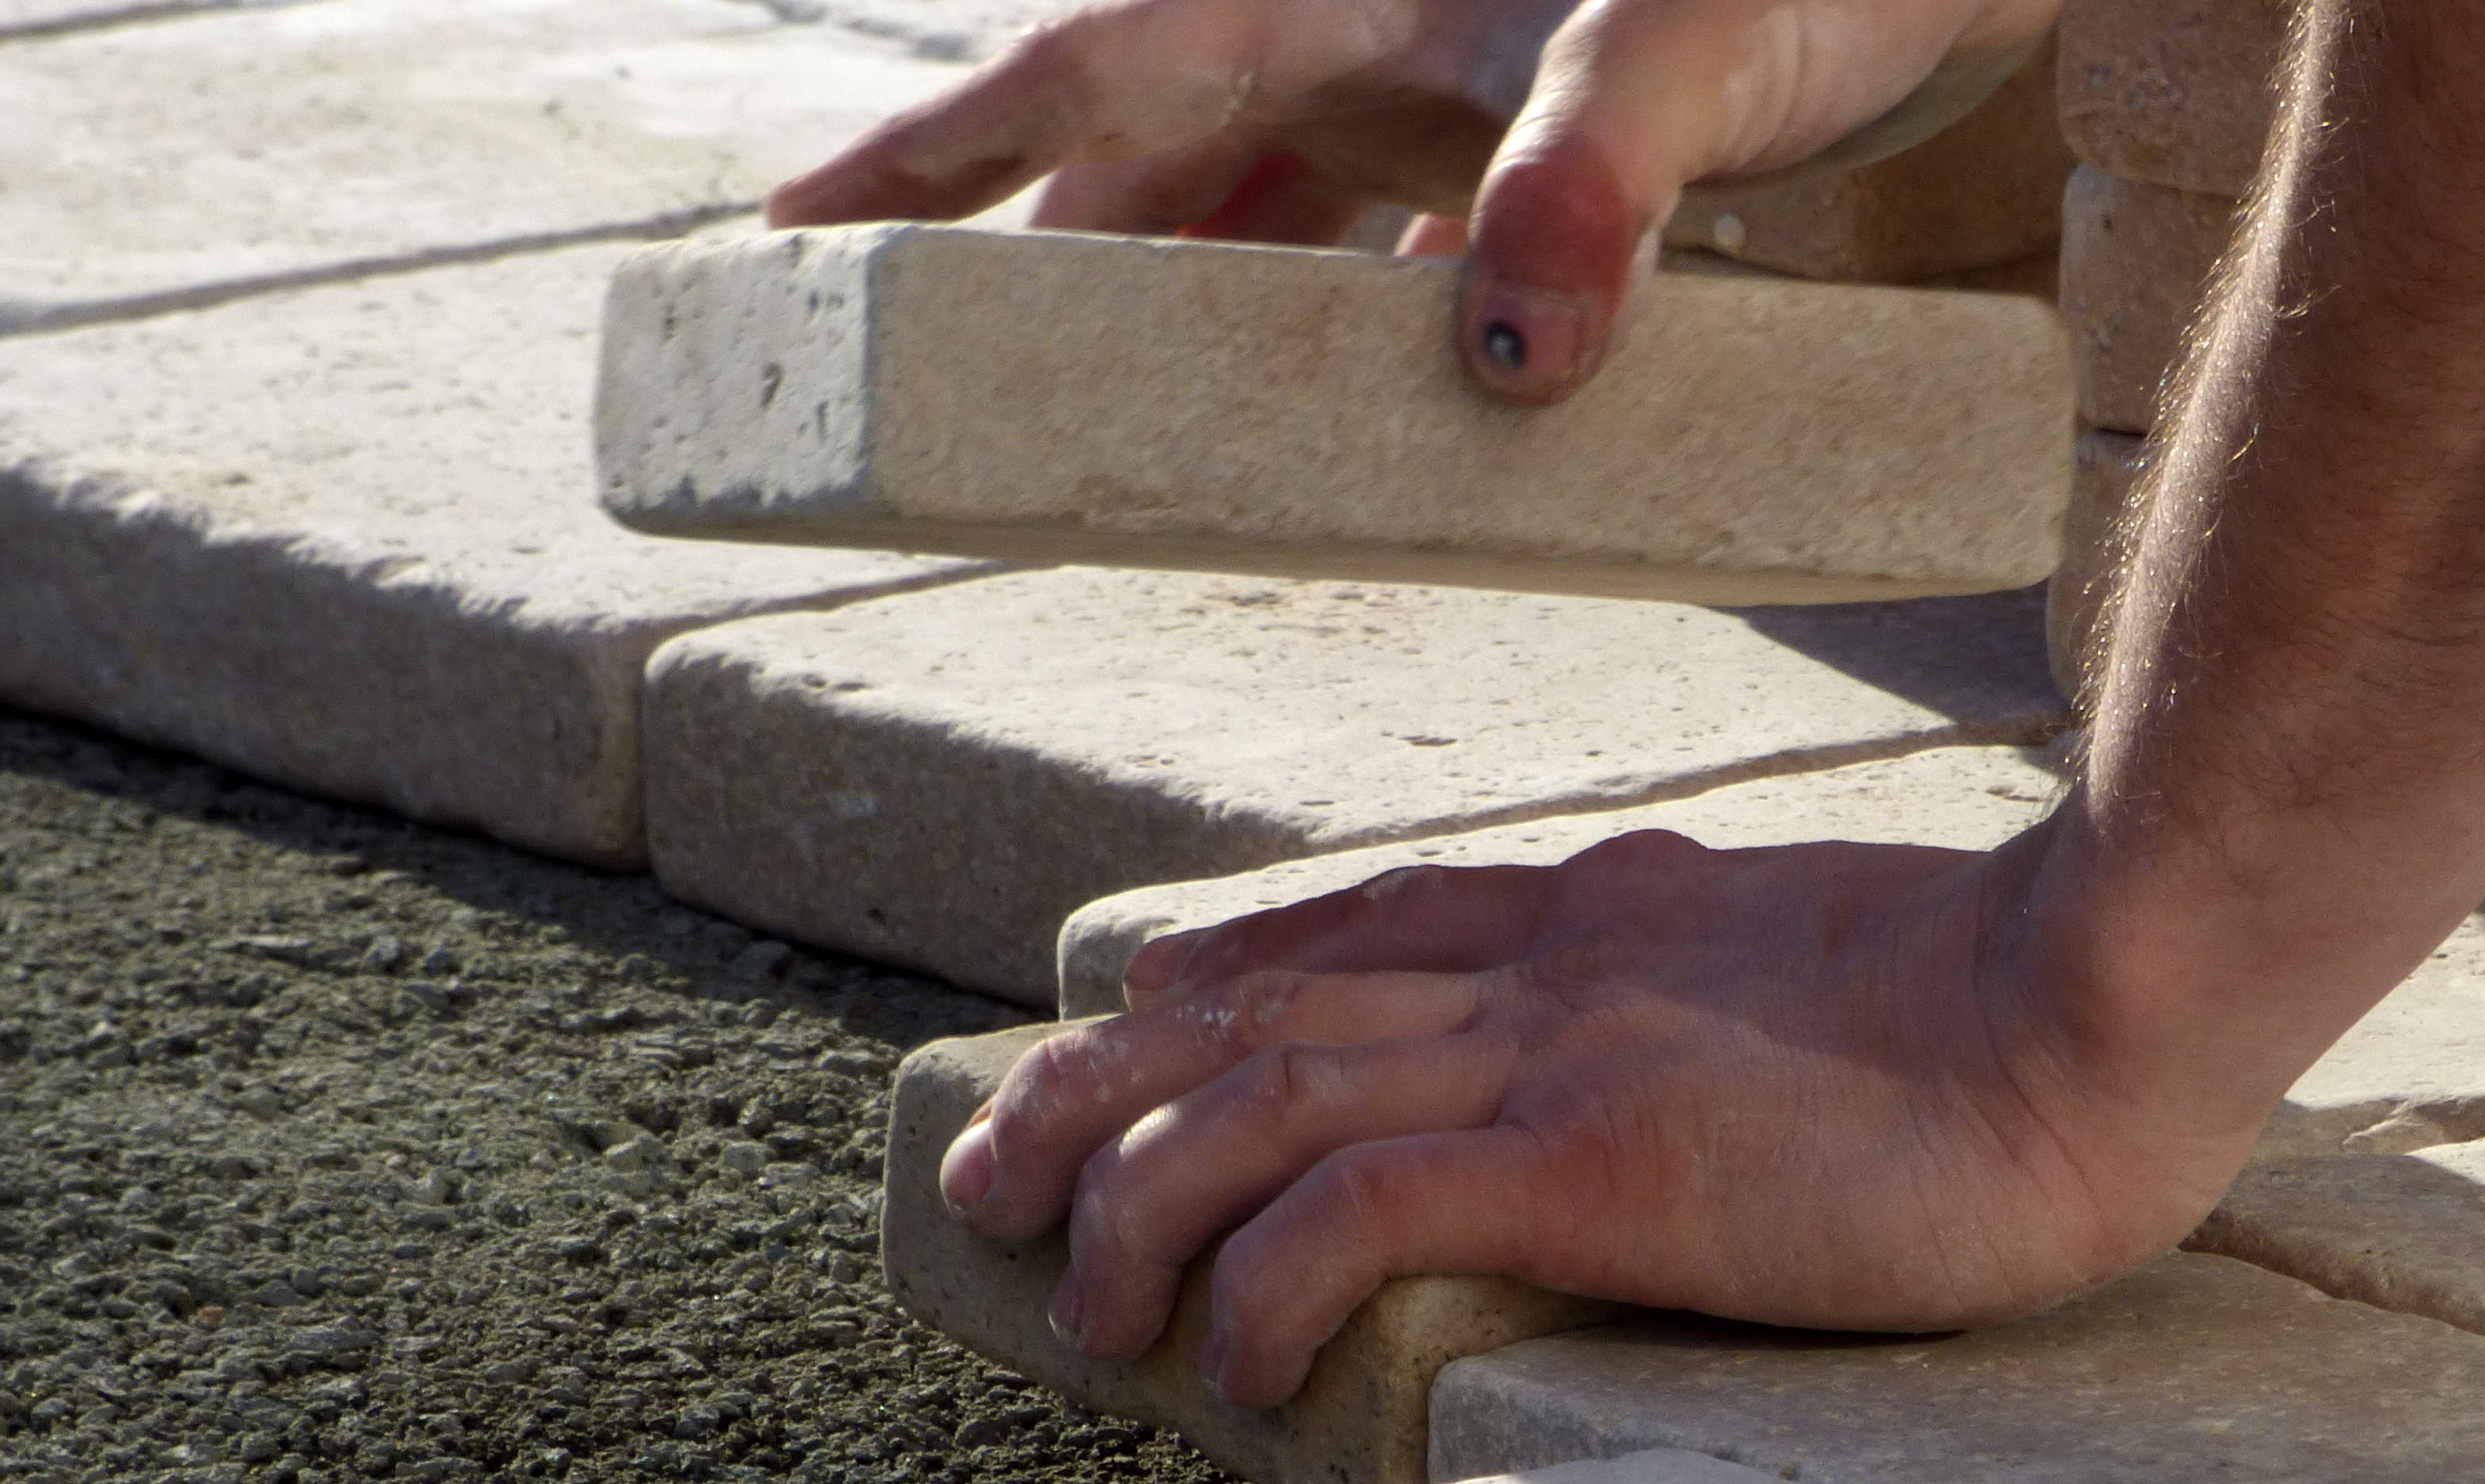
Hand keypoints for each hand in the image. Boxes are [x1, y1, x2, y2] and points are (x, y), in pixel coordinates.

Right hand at [768, 0, 2061, 402]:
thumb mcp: (1696, 46)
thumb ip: (1595, 184)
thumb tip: (1506, 366)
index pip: (1083, 70)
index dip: (924, 156)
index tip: (788, 239)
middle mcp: (1344, 31)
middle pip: (1123, 160)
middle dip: (1005, 267)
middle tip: (893, 380)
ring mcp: (1412, 98)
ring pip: (1225, 220)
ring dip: (1150, 325)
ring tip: (1065, 442)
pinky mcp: (1487, 161)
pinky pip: (1342, 259)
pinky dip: (1298, 341)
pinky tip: (1285, 426)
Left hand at [935, 817, 2283, 1407]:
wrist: (2106, 1004)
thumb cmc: (2001, 1018)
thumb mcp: (1809, 979)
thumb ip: (1702, 1000)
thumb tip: (1660, 1060)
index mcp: (1588, 919)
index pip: (1338, 930)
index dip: (1201, 985)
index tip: (1120, 1030)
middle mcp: (1535, 970)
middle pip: (1245, 1008)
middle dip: (1093, 1088)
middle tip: (989, 1169)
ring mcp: (1551, 1057)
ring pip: (1255, 1102)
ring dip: (1129, 1198)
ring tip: (1064, 1299)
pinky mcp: (1587, 1162)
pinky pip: (1353, 1212)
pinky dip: (1261, 1284)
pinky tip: (1223, 1361)